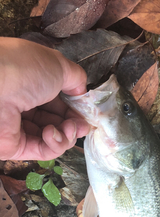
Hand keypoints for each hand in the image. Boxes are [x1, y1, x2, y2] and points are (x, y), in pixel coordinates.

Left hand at [0, 37, 89, 160]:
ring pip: (53, 138)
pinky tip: (53, 133)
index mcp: (31, 82)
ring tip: (68, 128)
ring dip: (67, 135)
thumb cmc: (22, 68)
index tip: (87, 112)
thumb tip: (82, 93)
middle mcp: (24, 104)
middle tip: (82, 125)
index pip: (58, 100)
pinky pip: (44, 151)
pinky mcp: (15, 147)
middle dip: (75, 124)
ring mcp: (19, 127)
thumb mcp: (57, 65)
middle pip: (58, 120)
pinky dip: (55, 144)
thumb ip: (75, 78)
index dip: (75, 108)